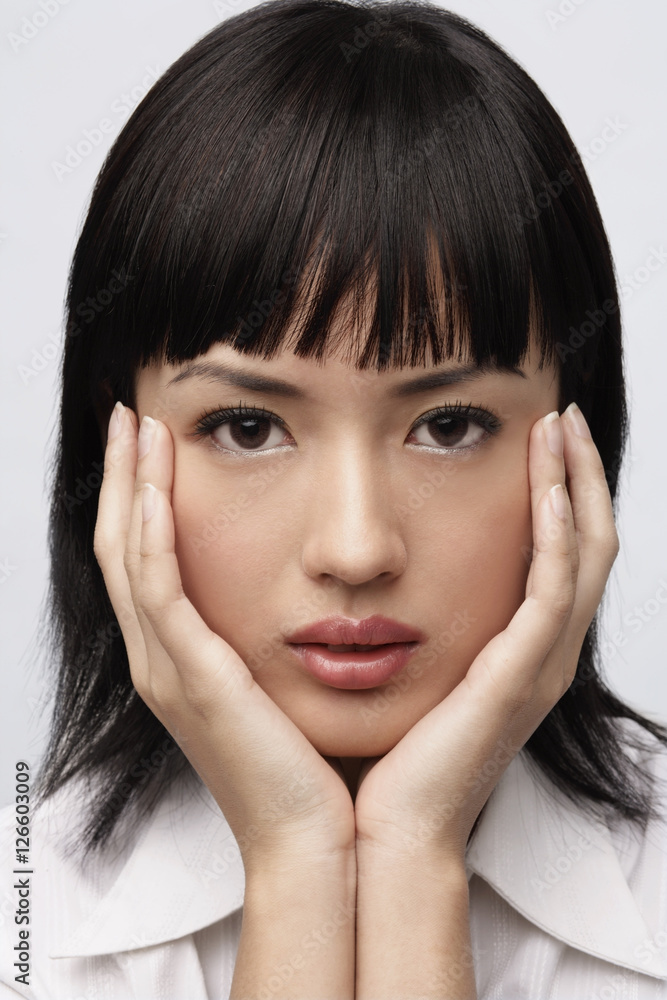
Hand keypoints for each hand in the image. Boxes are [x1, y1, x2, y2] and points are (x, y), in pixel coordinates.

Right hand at [93, 403, 355, 872]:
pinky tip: (160, 483)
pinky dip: (152, 530)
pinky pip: (159, 587)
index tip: (155, 445)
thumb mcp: (282, 688)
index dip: (142, 500)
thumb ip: (272, 639)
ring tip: (139, 427)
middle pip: (122, 548)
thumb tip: (304, 589)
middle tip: (131, 418)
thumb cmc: (313, 768)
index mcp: (181, 662)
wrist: (320, 842)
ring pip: (129, 557)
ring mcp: (168, 670)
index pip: (144, 562)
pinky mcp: (193, 678)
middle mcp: (161, 661)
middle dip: (126, 479)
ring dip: (133, 487)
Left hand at [353, 403, 618, 861]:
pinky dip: (558, 534)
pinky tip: (545, 485)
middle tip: (561, 415)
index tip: (536, 435)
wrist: (377, 832)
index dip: (560, 491)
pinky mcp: (521, 677)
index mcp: (517, 649)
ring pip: (585, 555)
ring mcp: (540, 666)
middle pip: (588, 543)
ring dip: (576, 485)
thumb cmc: (383, 753)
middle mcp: (542, 654)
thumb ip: (409, 616)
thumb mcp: (405, 667)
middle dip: (578, 474)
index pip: (560, 552)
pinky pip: (554, 591)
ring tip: (557, 426)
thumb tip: (368, 565)